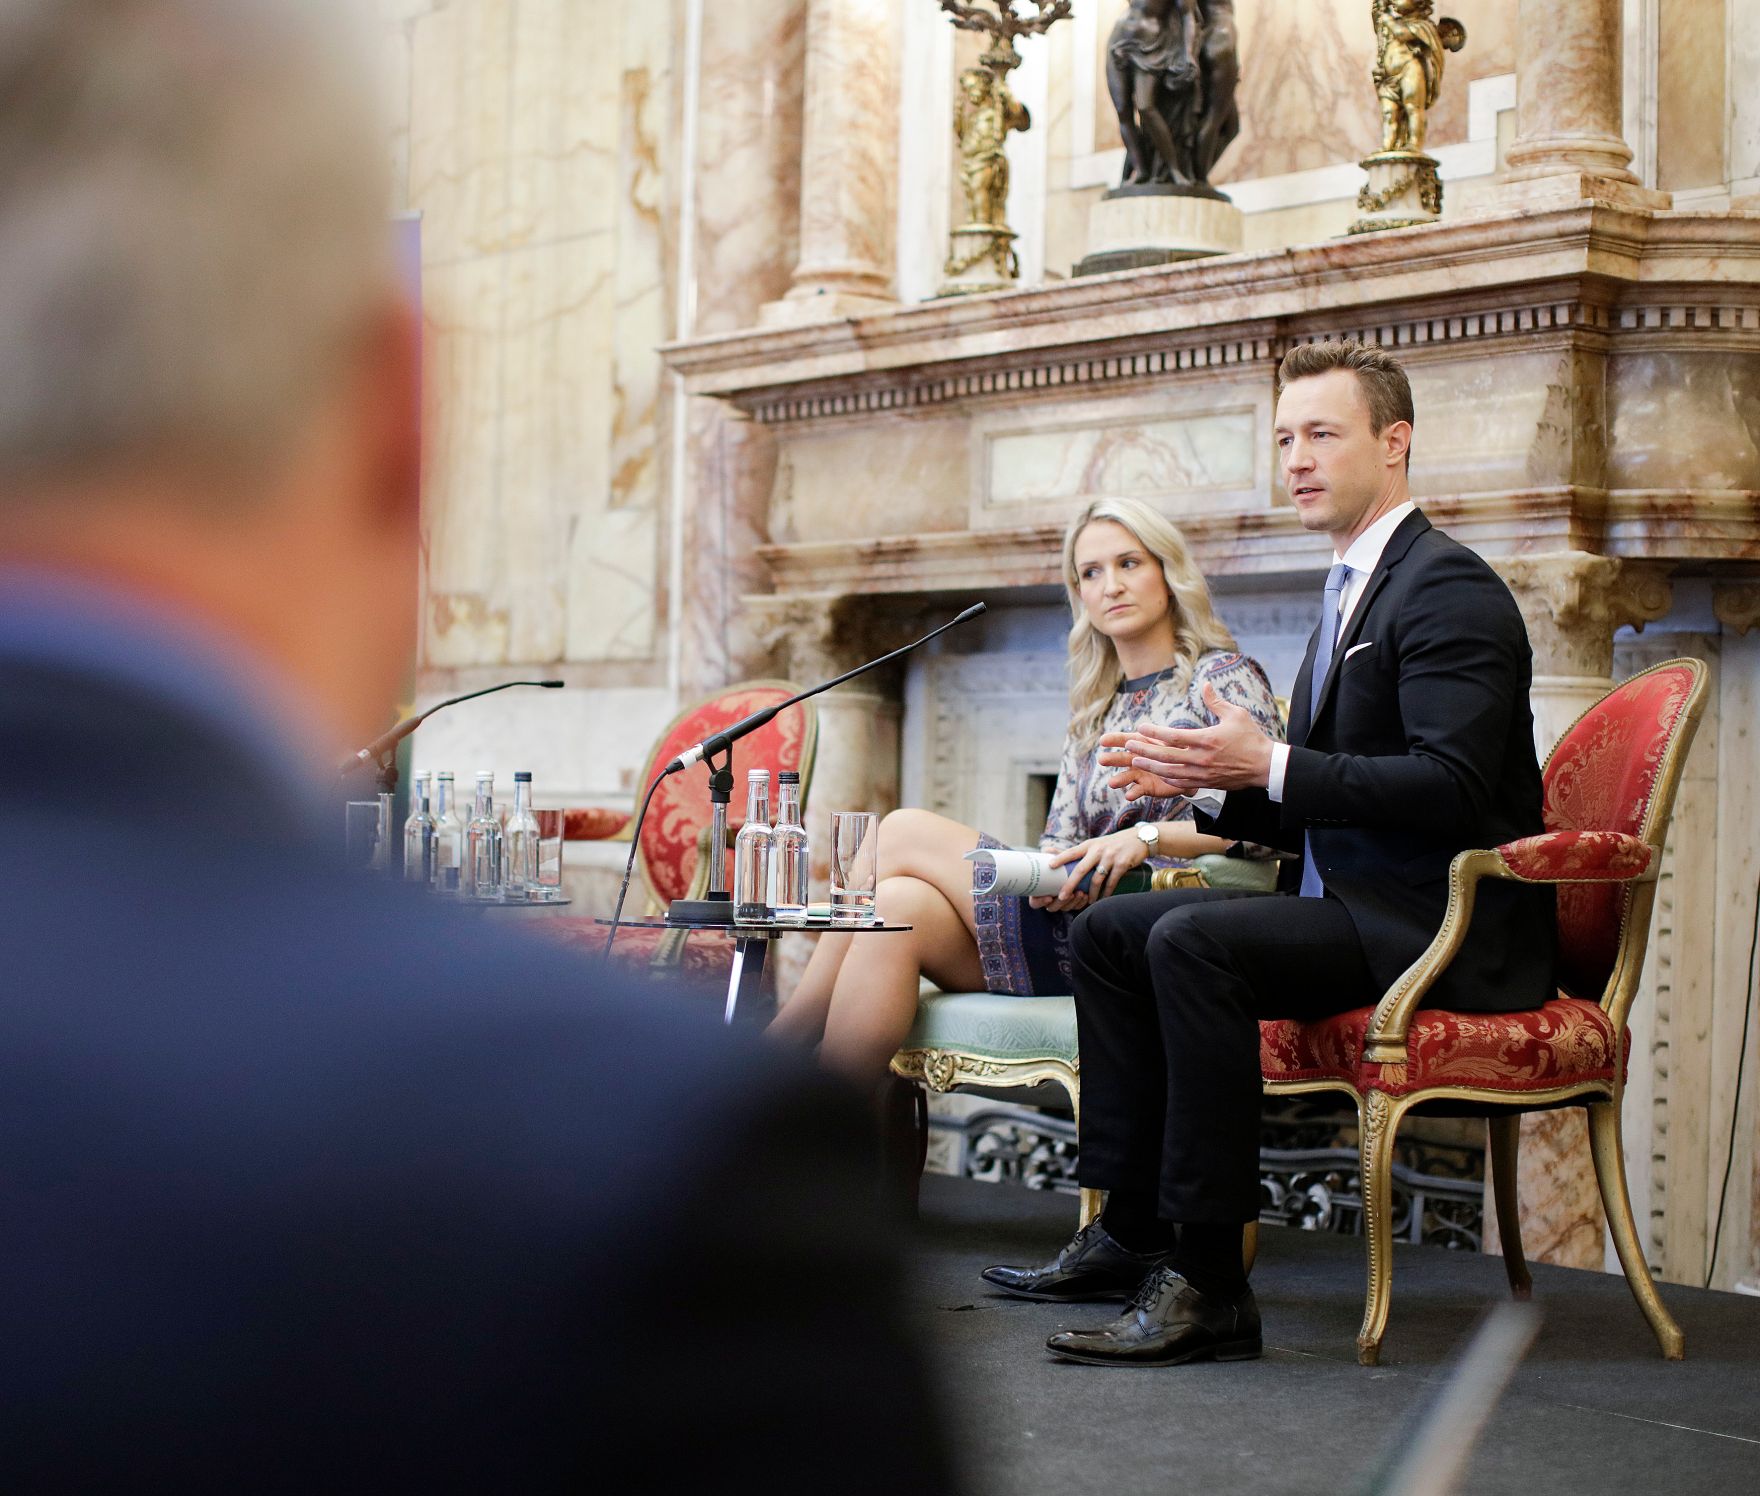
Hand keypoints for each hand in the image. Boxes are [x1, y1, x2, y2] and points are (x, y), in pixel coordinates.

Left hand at [1027, 830, 1150, 912]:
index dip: (1060, 858)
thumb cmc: (1111, 844)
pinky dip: (1107, 892)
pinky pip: (1112, 881)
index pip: (1071, 852)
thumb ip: (1076, 851)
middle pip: (1081, 869)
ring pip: (1096, 879)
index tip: (1050, 867)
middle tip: (1062, 896)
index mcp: (1089, 845)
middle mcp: (1098, 850)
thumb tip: (1048, 851)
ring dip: (1091, 893)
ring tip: (1087, 901)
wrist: (1138, 839)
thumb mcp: (1094, 844)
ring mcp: (1110, 857)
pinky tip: (1103, 898)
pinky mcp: (1122, 864)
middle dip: (1070, 884)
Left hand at [1103, 683, 1272, 797]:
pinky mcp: (1205, 783)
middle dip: (1144, 750)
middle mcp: (1201, 758)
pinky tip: (1156, 772)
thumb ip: (1215, 701)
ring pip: (1169, 772)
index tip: (1141, 727)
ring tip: (1135, 761)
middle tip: (1128, 746)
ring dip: (1150, 766)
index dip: (1154, 732)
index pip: (1173, 736)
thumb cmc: (1251, 738)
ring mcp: (1202, 773)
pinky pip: (1180, 782)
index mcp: (1207, 739)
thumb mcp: (1236, 715)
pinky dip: (1165, 777)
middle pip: (1165, 755)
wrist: (1265, 766)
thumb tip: (1205, 684)